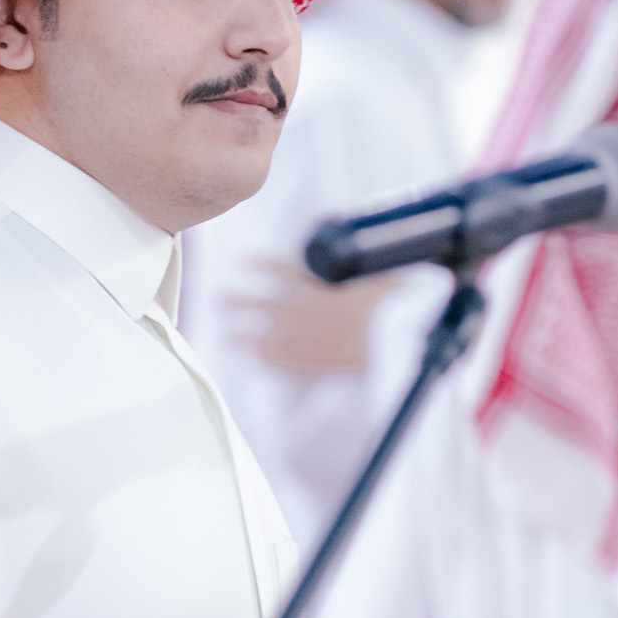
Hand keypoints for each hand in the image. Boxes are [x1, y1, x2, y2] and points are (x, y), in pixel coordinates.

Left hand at [222, 259, 398, 373]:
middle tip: (218, 300)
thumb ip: (366, 269)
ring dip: (243, 335)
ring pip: (268, 336)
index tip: (243, 261)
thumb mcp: (383, 278)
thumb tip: (364, 253)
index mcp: (324, 290)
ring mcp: (312, 340)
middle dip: (240, 303)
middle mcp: (311, 313)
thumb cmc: (395, 309)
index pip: (285, 273)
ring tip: (224, 333)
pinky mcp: (319, 364)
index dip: (262, 266)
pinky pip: (286, 362)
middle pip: (266, 306)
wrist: (399, 341)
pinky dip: (267, 361)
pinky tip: (251, 360)